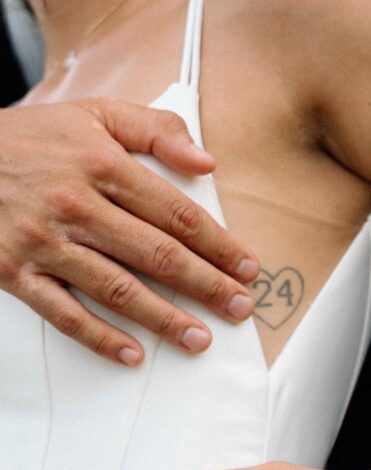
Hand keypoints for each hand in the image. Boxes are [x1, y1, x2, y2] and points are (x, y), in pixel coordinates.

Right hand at [0, 98, 259, 363]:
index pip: (175, 212)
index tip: (248, 267)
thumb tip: (207, 160)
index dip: (218, 244)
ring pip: (117, 290)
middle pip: (156, 255)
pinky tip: (132, 355)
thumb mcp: (92, 114)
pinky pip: (64, 314)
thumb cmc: (30, 138)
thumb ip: (154, 129)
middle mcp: (76, 205)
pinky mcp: (16, 273)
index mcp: (100, 164)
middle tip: (241, 309)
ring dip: (164, 319)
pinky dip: (100, 338)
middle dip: (206, 285)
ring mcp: (44, 243)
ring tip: (199, 339)